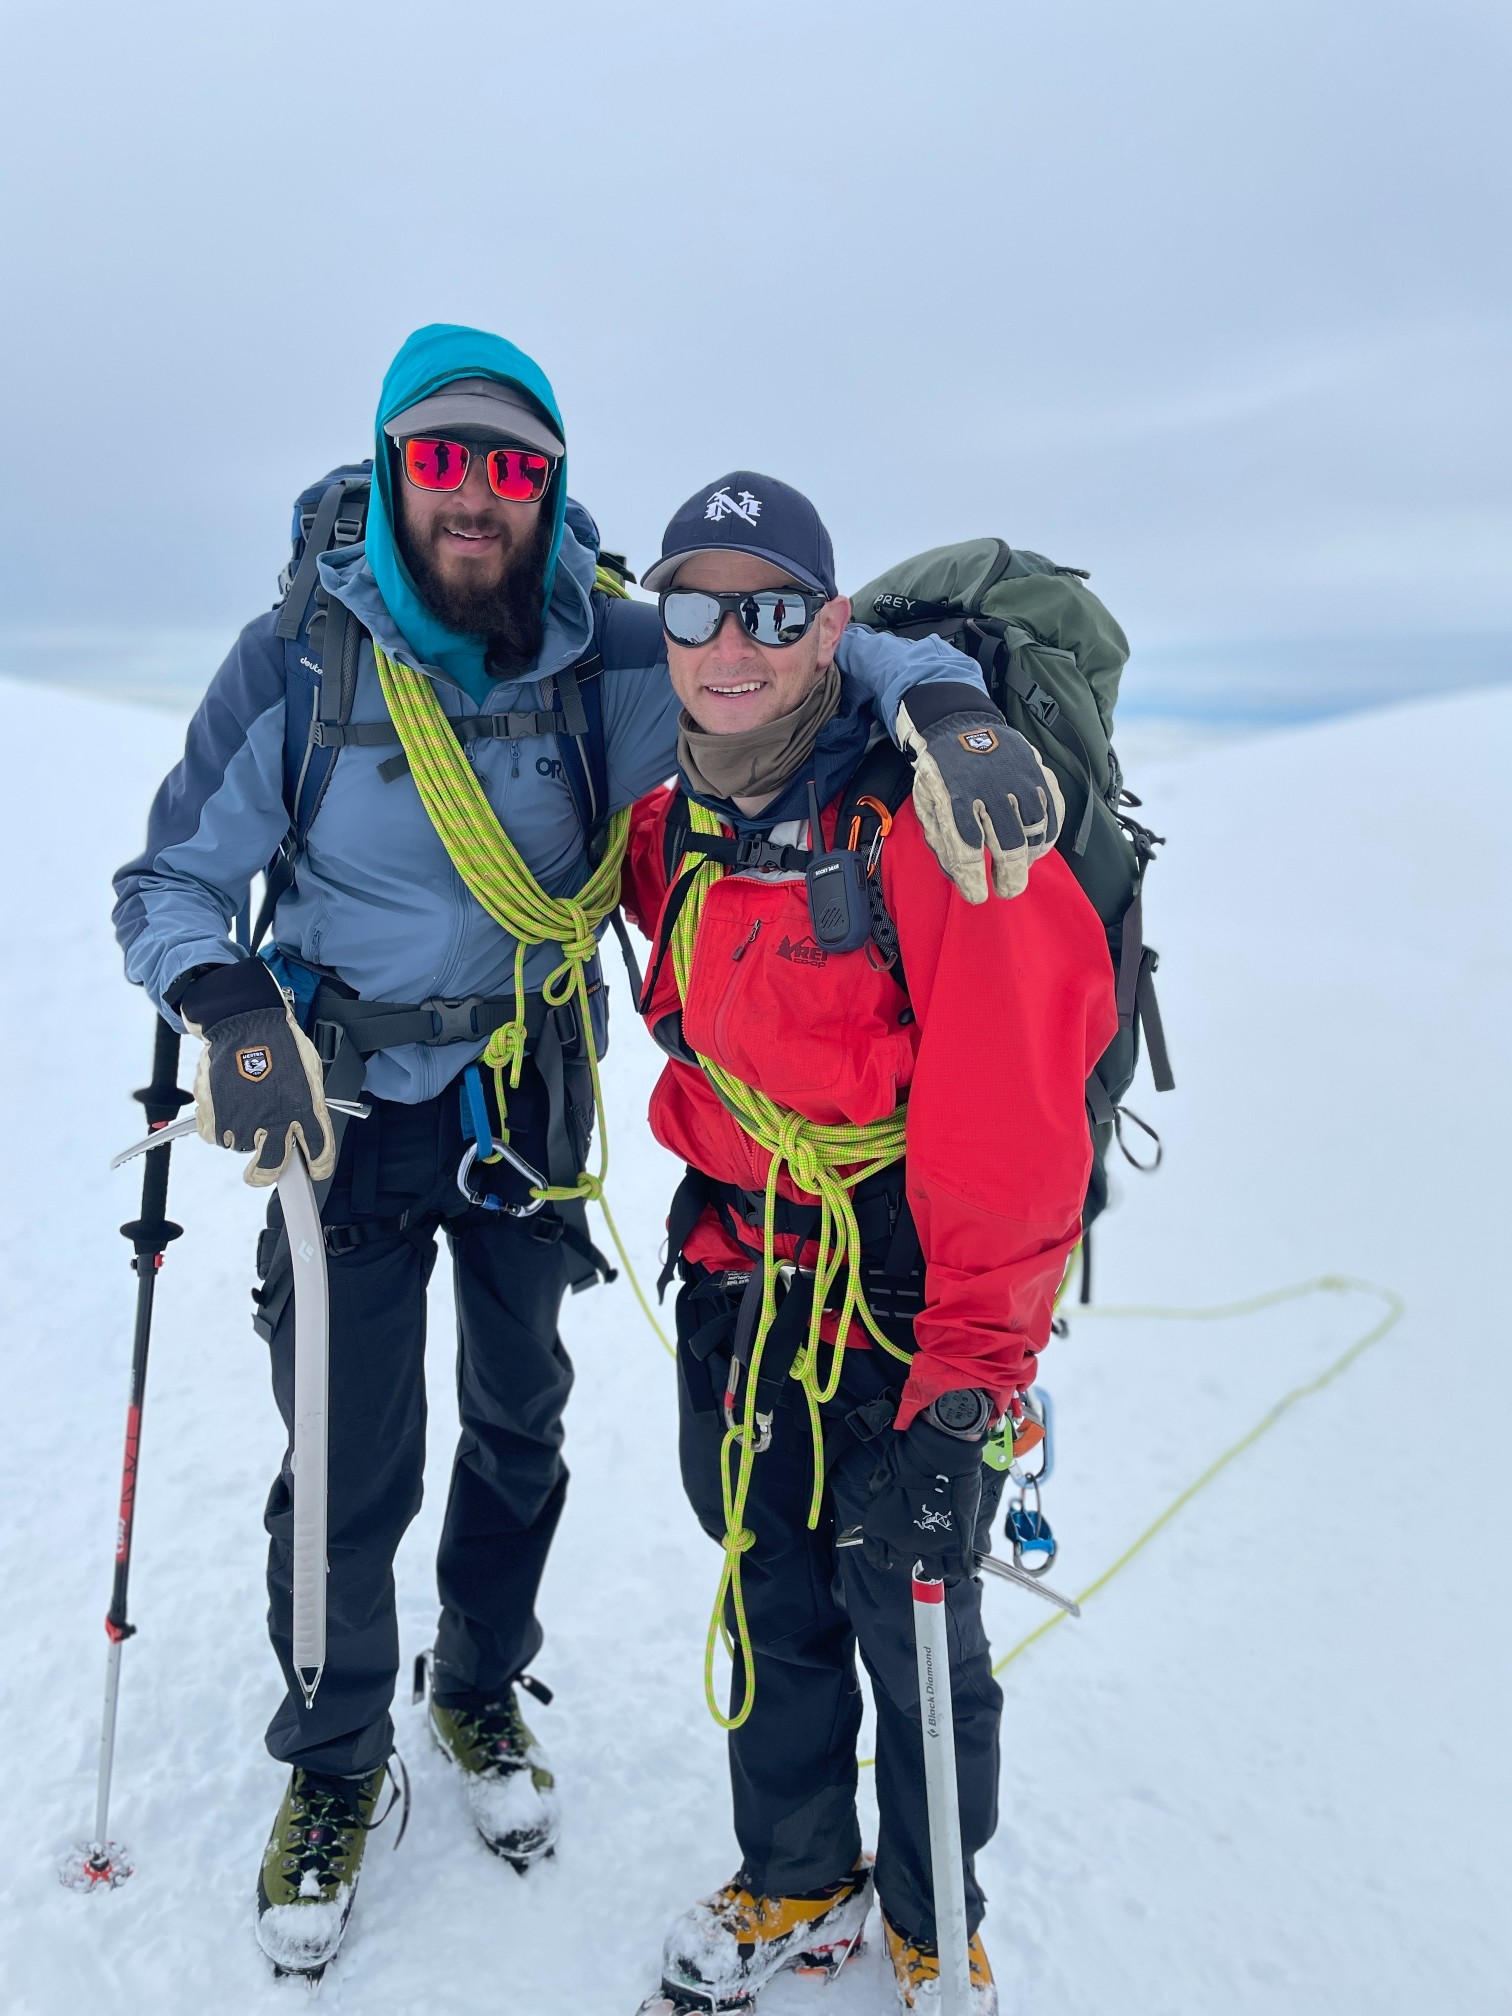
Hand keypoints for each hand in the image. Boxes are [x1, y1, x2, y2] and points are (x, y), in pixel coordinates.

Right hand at [178, 961, 335, 1187]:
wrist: (245, 1021)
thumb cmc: (279, 1042)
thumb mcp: (306, 1072)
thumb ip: (307, 1104)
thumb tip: (305, 1126)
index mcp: (305, 1110)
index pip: (319, 1152)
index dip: (318, 1166)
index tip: (316, 1170)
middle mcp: (275, 1122)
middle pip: (272, 1168)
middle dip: (267, 1174)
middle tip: (263, 1172)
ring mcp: (244, 1122)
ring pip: (241, 1148)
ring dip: (242, 1134)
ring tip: (245, 1104)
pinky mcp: (216, 1117)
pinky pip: (216, 1136)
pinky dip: (218, 1125)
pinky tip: (227, 1101)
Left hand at [859, 1417, 984, 1584]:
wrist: (940, 1452)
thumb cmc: (909, 1456)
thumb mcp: (884, 1475)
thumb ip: (882, 1493)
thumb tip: (882, 1495)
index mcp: (882, 1526)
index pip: (877, 1556)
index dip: (885, 1557)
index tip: (890, 1555)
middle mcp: (905, 1542)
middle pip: (909, 1565)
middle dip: (917, 1556)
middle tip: (925, 1542)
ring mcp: (932, 1545)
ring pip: (936, 1572)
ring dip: (940, 1564)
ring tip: (945, 1551)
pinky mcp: (958, 1542)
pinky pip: (962, 1568)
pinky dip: (965, 1566)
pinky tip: (966, 1559)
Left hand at [896, 683, 1063, 902]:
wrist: (958, 724)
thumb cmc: (941, 774)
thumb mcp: (928, 805)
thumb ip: (942, 841)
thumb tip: (962, 877)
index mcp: (954, 796)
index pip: (966, 849)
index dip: (973, 880)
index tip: (978, 896)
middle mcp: (989, 786)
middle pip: (1009, 843)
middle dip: (1010, 876)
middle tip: (1006, 891)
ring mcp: (1018, 777)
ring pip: (1036, 829)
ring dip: (1030, 856)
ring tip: (1019, 866)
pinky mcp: (1037, 770)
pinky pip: (1054, 808)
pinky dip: (1049, 833)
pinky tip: (1037, 846)